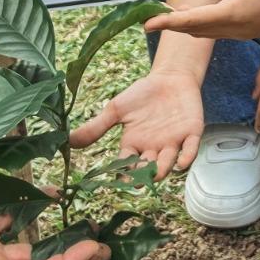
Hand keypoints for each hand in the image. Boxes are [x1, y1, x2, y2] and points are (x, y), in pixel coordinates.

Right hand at [70, 70, 204, 177]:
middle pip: (147, 167)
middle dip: (143, 176)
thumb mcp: (116, 109)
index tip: (118, 180)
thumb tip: (68, 141)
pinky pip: (190, 149)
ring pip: (168, 162)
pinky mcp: (191, 133)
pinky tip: (181, 163)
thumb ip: (96, 126)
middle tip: (138, 182)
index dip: (123, 173)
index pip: (126, 164)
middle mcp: (153, 149)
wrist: (169, 77)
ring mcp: (173, 142)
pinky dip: (186, 157)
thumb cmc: (142, 95)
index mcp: (134, 145)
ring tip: (157, 174)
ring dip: (163, 169)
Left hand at [144, 0, 259, 39]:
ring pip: (204, 32)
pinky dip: (198, 26)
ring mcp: (241, 31)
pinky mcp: (247, 29)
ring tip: (163, 20)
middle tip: (145, 22)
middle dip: (171, 26)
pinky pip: (214, 31)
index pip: (194, 20)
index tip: (147, 24)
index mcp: (236, 15)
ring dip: (184, 27)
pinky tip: (193, 18)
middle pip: (194, 29)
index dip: (169, 21)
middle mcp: (235, 28)